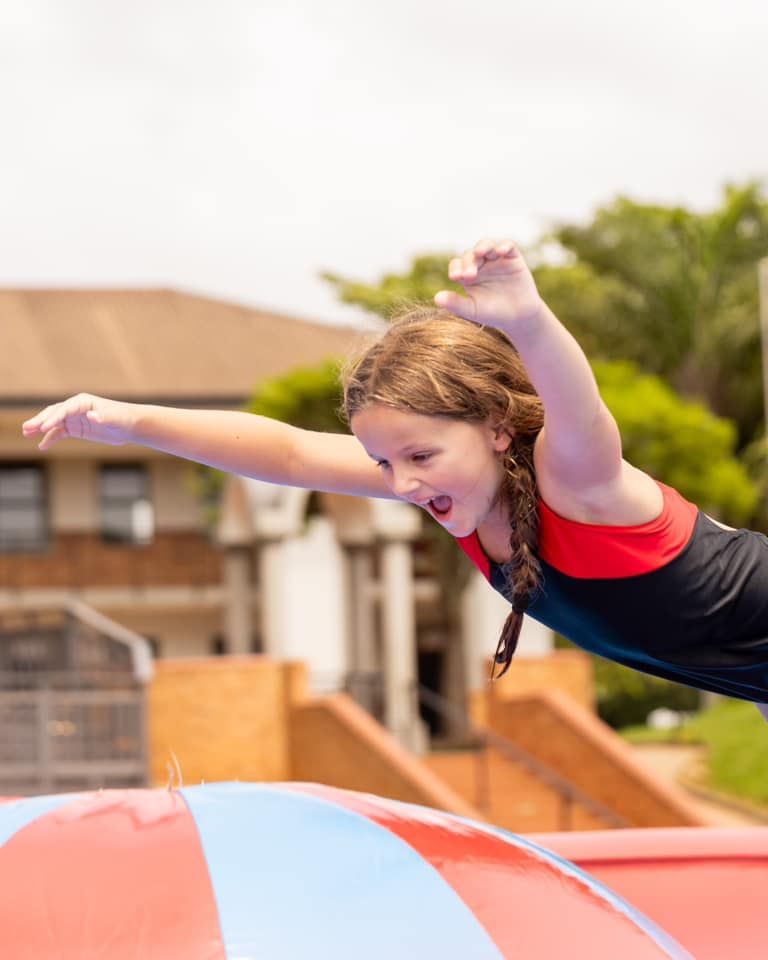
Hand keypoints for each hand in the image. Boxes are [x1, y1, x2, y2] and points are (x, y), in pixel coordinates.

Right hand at [21, 394, 139, 449]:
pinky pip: (60, 433)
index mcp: (83, 402)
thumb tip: (92, 416)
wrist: (131, 425)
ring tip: (27, 433)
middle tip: (27, 428)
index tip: (44, 428)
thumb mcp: (116, 419)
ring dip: (41, 428)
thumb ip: (103, 417)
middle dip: (41, 420)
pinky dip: (51, 438)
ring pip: (54, 422)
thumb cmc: (125, 418)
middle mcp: (76, 408)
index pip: (64, 409)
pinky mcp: (77, 428)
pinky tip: (42, 446)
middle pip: (54, 413)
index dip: (53, 418)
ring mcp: (75, 418)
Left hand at [434, 239, 543, 331]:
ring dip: (482, 247)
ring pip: (487, 245)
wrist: (519, 317)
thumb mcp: (472, 310)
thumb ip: (455, 303)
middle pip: (471, 255)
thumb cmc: (493, 314)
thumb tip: (436, 298)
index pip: (457, 265)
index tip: (456, 278)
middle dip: (469, 263)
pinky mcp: (513, 258)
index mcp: (467, 275)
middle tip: (469, 276)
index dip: (456, 268)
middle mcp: (481, 264)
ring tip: (479, 253)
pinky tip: (500, 251)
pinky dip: (504, 246)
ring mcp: (496, 259)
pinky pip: (508, 246)